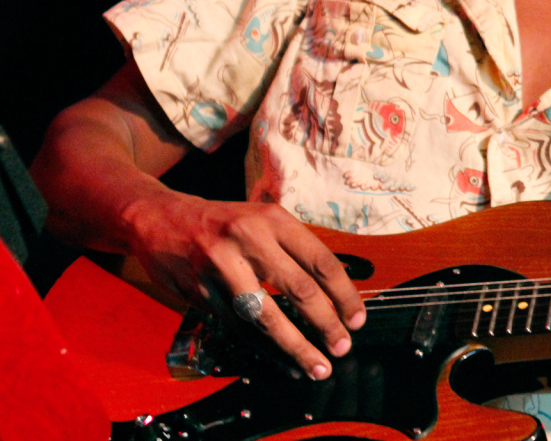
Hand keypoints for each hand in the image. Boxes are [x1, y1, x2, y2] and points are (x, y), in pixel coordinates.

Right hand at [123, 190, 365, 379]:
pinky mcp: (201, 292)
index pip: (321, 261)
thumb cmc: (223, 224)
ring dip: (296, 346)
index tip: (357, 319)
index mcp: (273, 220)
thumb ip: (292, 251)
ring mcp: (222, 267)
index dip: (344, 294)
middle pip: (300, 289)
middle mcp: (250, 240)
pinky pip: (239, 328)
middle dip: (326, 324)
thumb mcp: (261, 220)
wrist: (158, 218)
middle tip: (343, 347)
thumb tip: (334, 293)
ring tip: (317, 366)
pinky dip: (265, 349)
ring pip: (267, 316)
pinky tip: (283, 362)